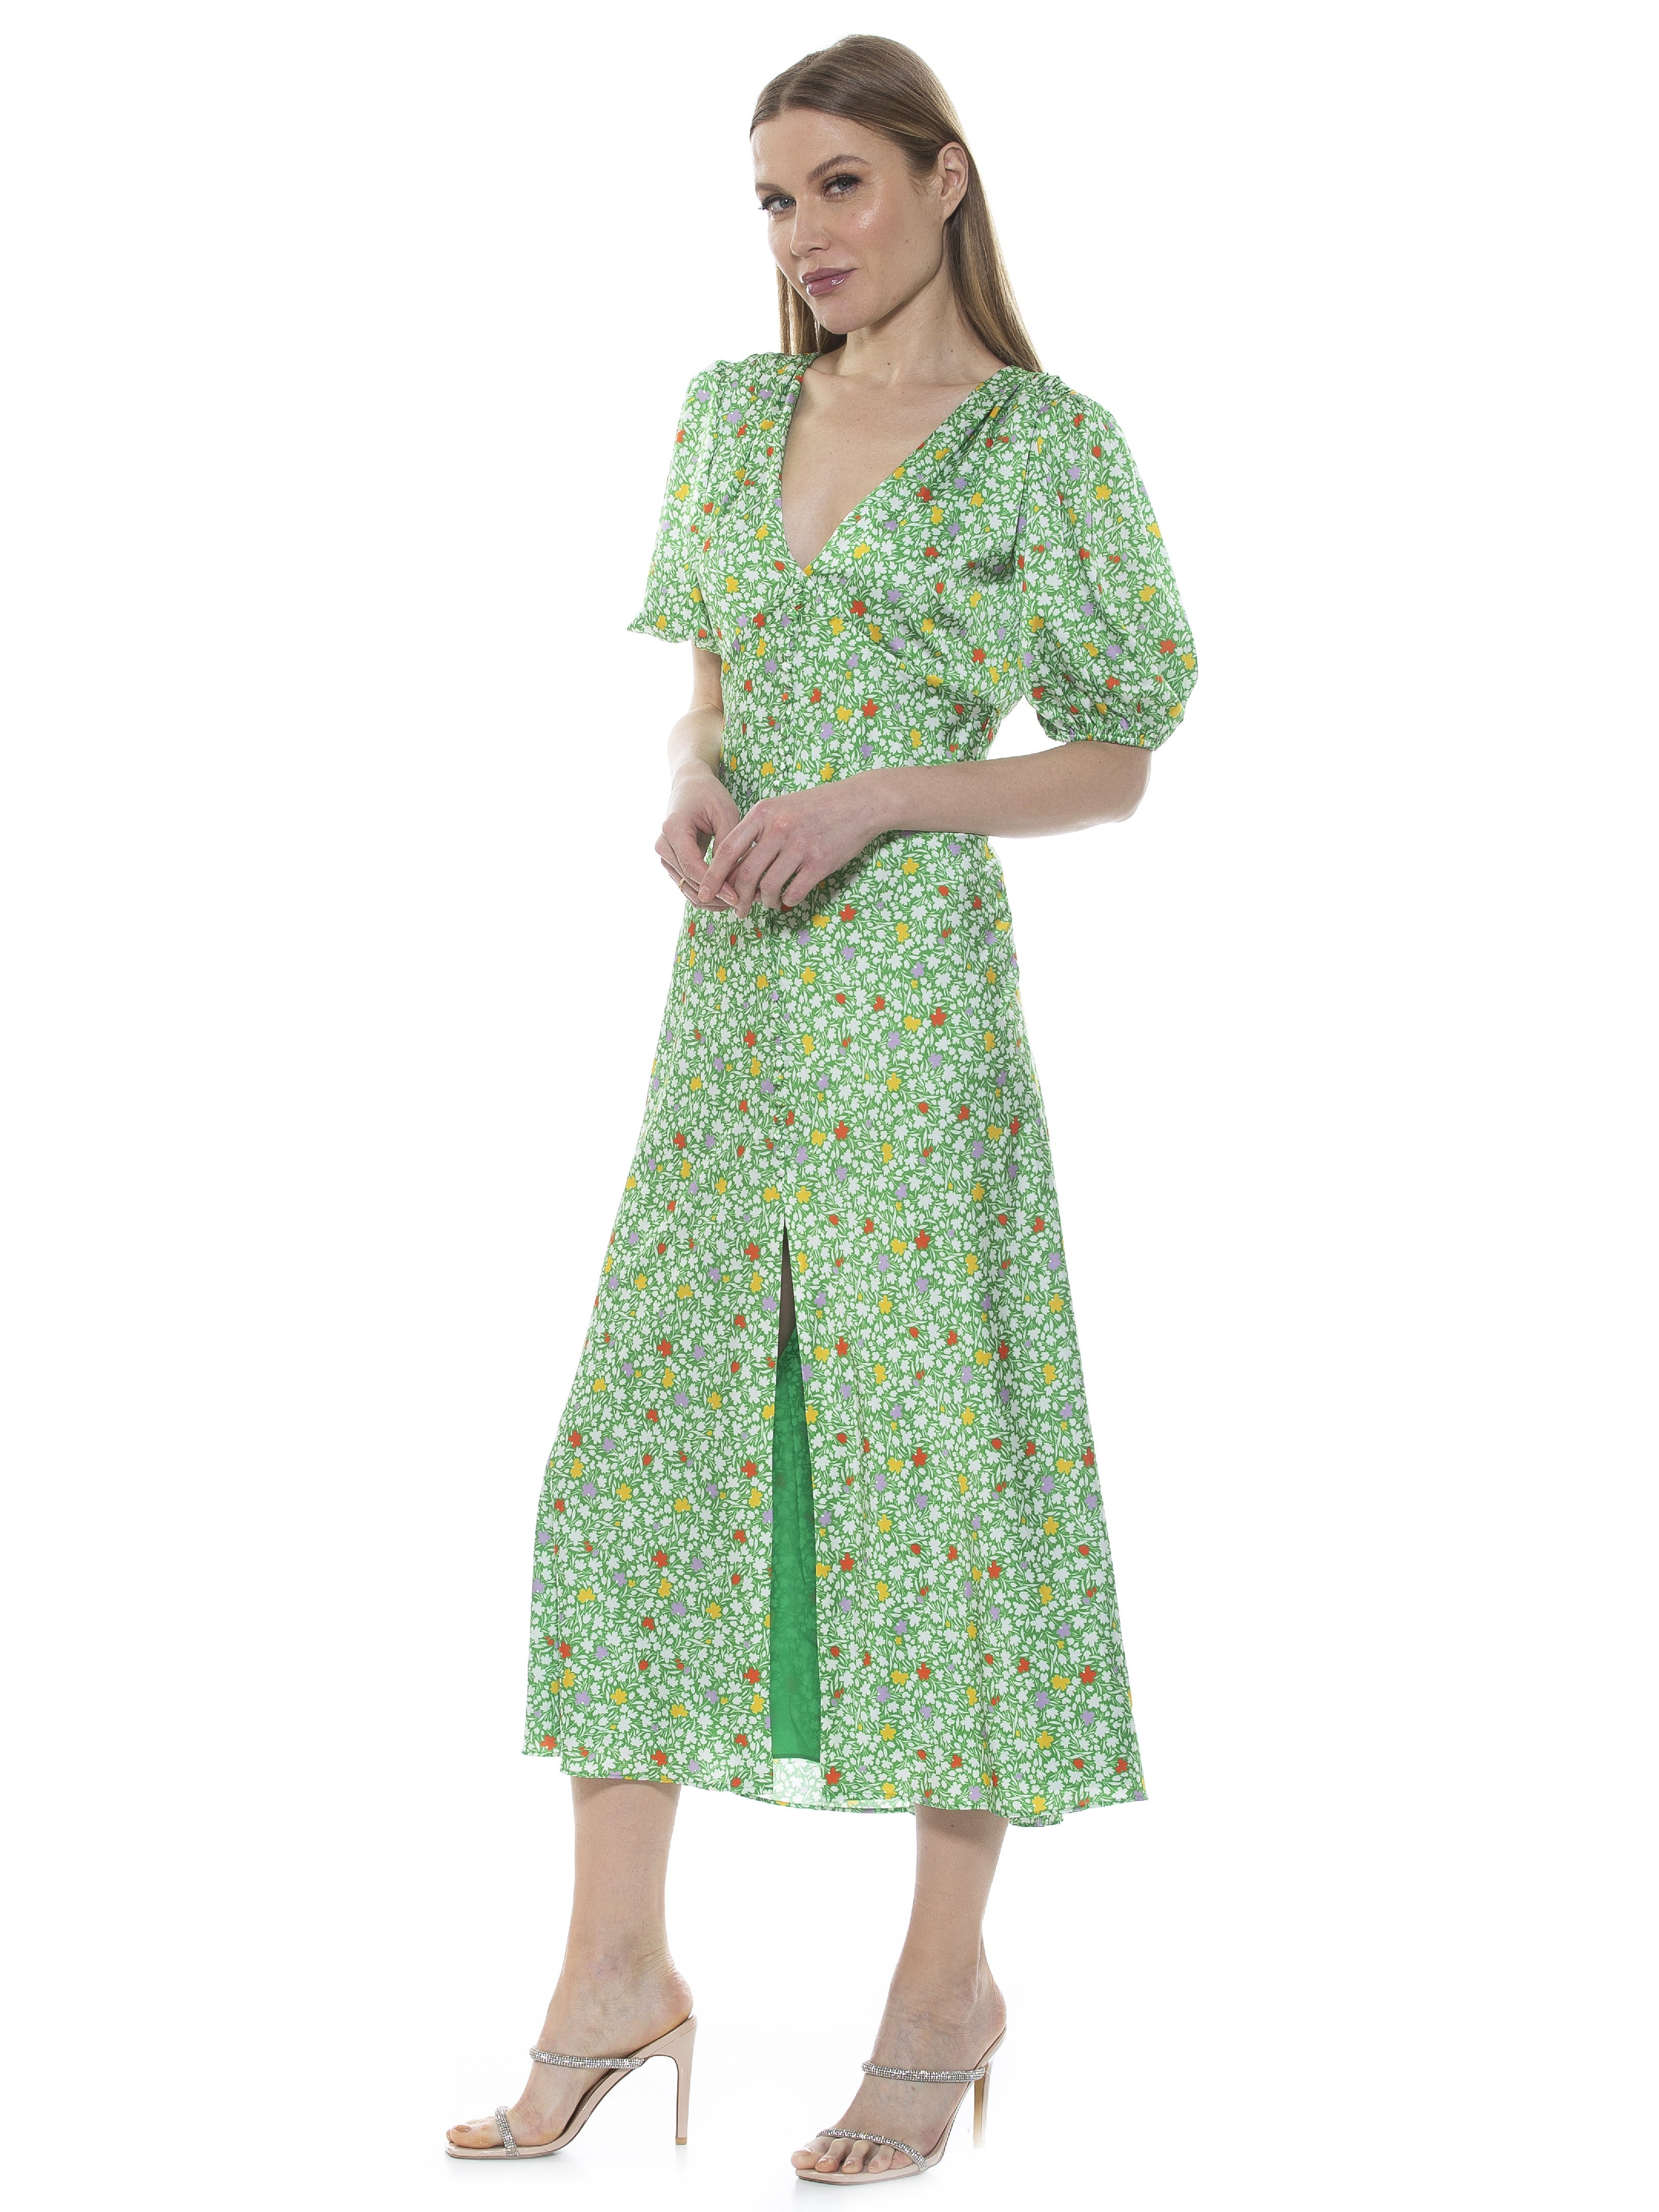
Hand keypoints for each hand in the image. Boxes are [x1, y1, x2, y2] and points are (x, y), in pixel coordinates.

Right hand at [656, 770, 741, 907]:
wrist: (691, 786)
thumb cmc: (710, 795)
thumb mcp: (726, 814)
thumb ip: (728, 845)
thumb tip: (732, 880)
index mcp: (673, 828)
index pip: (693, 868)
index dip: (715, 886)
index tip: (737, 897)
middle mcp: (663, 845)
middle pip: (688, 883)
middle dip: (715, 896)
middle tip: (743, 903)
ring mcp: (665, 856)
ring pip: (686, 890)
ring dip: (711, 900)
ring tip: (739, 902)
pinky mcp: (671, 863)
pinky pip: (688, 886)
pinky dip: (707, 894)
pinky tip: (728, 896)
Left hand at [699, 775, 892, 918]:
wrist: (860, 802)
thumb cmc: (817, 807)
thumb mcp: (781, 807)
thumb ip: (757, 832)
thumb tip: (735, 867)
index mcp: (763, 813)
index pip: (728, 849)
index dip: (713, 875)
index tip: (705, 892)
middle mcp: (778, 829)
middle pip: (746, 874)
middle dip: (737, 898)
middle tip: (737, 910)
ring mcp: (800, 846)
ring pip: (769, 887)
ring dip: (765, 902)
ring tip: (768, 904)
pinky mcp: (820, 862)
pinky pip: (794, 892)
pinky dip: (787, 901)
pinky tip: (788, 899)